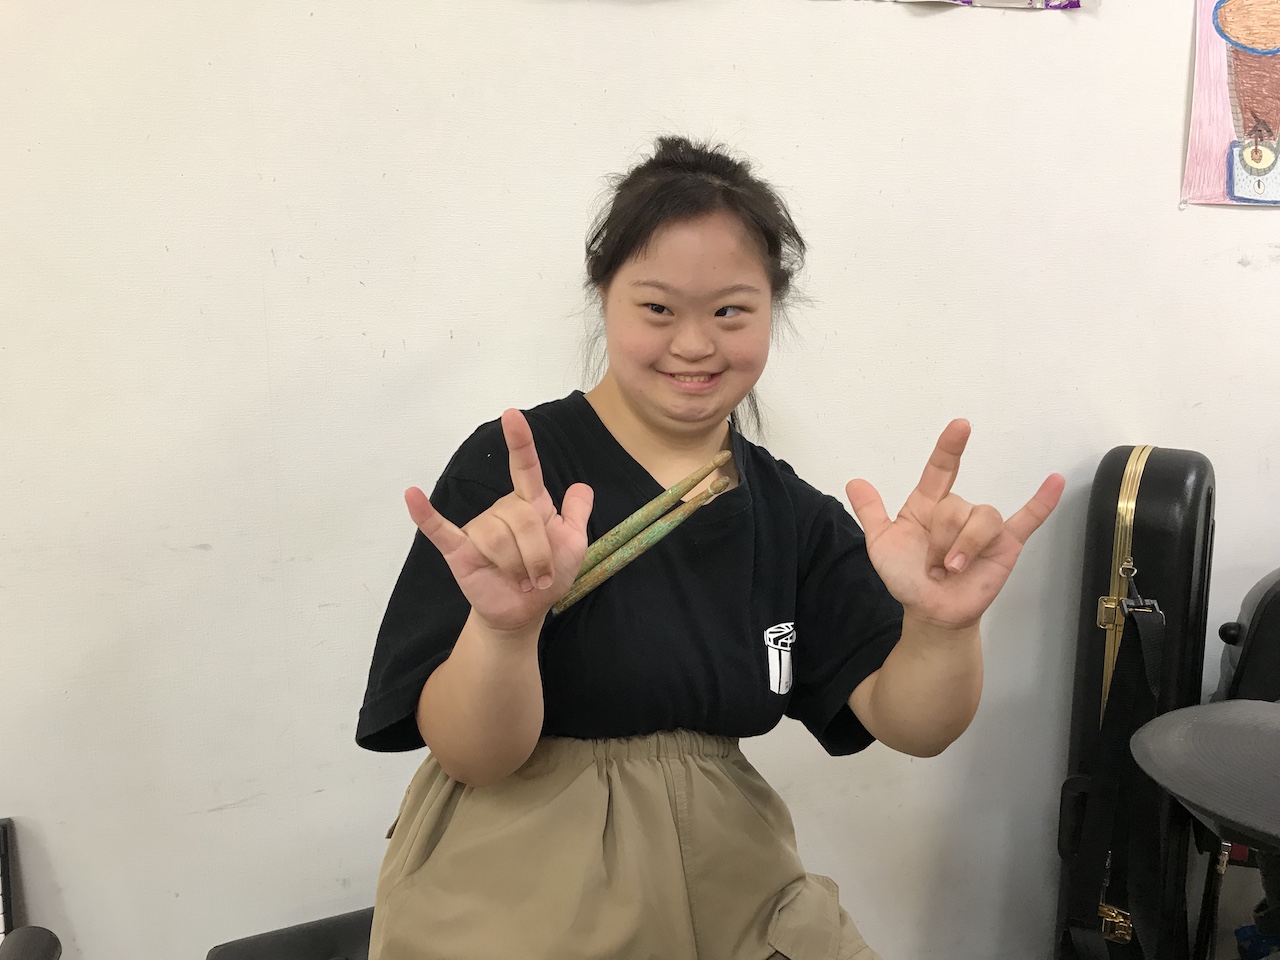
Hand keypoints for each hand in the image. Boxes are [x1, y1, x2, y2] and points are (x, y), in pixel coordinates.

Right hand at [405, 409, 593, 633]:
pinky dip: (425, 514)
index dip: (519, 441)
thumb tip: (581, 486)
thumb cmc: (549, 575)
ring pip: (497, 537)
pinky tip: (411, 495)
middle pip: (521, 518)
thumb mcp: (574, 544)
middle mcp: (502, 509)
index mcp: (529, 503)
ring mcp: (478, 528)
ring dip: (516, 566)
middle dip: (538, 553)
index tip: (512, 415)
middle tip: (540, 577)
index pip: (524, 467)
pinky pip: (440, 528)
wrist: (525, 610)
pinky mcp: (459, 550)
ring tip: (520, 581)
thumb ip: (577, 514)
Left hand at [845, 420, 1063, 630]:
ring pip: (982, 518)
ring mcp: (984, 527)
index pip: (941, 468)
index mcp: (928, 504)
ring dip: (964, 547)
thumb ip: (871, 513)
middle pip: (956, 507)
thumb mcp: (881, 545)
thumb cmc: (907, 576)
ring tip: (951, 570)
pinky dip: (1042, 502)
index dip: (950, 447)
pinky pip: (1028, 519)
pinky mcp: (1006, 545)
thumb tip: (854, 482)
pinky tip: (1055, 482)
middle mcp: (958, 510)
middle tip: (932, 567)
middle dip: (940, 541)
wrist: (930, 610)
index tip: (960, 426)